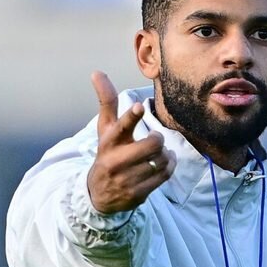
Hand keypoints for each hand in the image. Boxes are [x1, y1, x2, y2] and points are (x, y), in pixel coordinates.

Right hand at [86, 71, 175, 213]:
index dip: (131, 116)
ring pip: (160, 160)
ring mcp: (126, 179)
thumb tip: (97, 72)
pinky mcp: (137, 194)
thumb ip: (106, 102)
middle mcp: (115, 161)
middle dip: (158, 140)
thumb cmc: (107, 153)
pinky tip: (165, 163)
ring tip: (160, 153)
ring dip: (165, 155)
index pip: (120, 127)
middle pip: (151, 145)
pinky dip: (169, 167)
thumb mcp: (105, 129)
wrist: (98, 194)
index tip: (139, 106)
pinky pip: (163, 175)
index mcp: (108, 142)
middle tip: (155, 140)